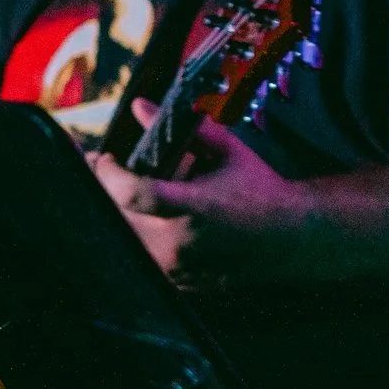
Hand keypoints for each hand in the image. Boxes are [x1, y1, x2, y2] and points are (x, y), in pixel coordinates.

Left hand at [88, 99, 319, 289]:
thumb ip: (184, 129)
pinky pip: (138, 259)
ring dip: (115, 215)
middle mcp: (180, 243)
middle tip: (101, 170)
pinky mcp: (175, 283)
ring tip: (117, 191)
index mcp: (194, 207)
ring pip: (123, 242)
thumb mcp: (227, 151)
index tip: (104, 157)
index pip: (133, 194)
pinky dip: (132, 236)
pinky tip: (137, 217)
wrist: (288, 238)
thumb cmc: (257, 189)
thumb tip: (139, 106)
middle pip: (117, 220)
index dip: (108, 174)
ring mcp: (176, 269)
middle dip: (102, 191)